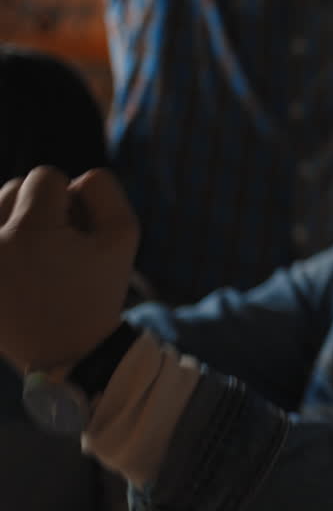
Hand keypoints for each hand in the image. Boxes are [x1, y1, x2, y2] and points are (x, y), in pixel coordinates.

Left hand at [0, 167, 137, 370]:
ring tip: (34, 259)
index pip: (45, 176)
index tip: (77, 236)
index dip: (70, 201)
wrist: (65, 351)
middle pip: (11, 188)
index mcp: (31, 231)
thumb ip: (102, 188)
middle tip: (57, 249)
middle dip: (37, 210)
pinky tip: (16, 268)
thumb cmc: (98, 290)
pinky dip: (3, 243)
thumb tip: (70, 180)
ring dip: (13, 223)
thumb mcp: (125, 234)